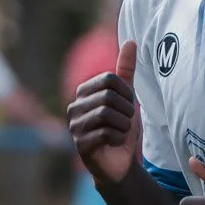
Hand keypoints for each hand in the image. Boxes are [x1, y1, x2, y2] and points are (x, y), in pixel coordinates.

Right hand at [67, 40, 141, 184]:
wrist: (121, 163)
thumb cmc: (122, 128)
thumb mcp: (127, 97)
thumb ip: (125, 71)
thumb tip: (130, 41)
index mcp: (83, 93)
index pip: (109, 79)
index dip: (126, 93)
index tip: (127, 106)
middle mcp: (74, 108)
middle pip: (108, 95)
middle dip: (126, 110)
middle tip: (125, 122)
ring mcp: (75, 127)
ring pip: (107, 114)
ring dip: (124, 124)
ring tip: (121, 132)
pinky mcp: (81, 145)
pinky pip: (106, 133)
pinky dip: (119, 138)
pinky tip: (115, 143)